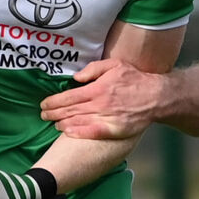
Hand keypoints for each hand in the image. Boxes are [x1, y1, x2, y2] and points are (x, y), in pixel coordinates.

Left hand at [40, 58, 158, 139]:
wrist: (156, 96)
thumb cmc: (135, 79)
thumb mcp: (115, 65)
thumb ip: (94, 69)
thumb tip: (76, 78)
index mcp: (98, 88)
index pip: (69, 96)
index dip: (53, 101)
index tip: (44, 104)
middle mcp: (100, 104)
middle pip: (70, 110)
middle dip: (53, 113)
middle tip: (43, 115)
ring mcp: (107, 118)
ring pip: (78, 121)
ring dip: (62, 123)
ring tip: (53, 123)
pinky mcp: (115, 129)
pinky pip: (92, 132)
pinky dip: (79, 132)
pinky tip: (68, 133)